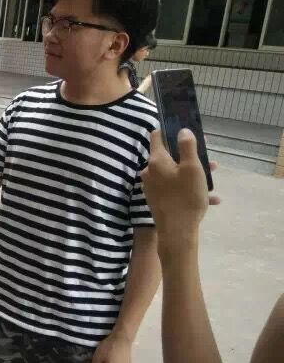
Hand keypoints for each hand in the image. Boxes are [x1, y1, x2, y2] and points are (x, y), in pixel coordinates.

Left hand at [140, 129, 219, 243]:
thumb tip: (181, 130)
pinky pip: (173, 186)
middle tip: (207, 158)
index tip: (186, 132)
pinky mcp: (157, 198)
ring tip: (212, 178)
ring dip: (192, 172)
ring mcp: (152, 185)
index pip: (157, 136)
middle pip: (169, 155)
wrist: (177, 231)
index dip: (171, 131)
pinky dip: (188, 186)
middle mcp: (149, 171)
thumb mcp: (192, 168)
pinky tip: (210, 196)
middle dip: (188, 155)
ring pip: (173, 172)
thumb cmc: (186, 197)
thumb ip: (187, 147)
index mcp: (156, 160)